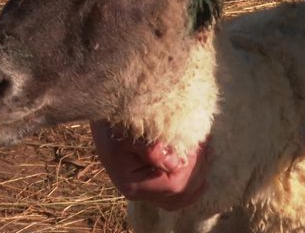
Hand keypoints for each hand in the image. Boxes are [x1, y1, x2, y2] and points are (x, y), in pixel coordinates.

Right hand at [90, 120, 209, 210]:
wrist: (100, 108)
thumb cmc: (114, 118)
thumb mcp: (128, 129)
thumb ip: (151, 149)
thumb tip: (175, 164)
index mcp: (133, 183)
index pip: (174, 185)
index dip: (191, 167)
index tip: (199, 144)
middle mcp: (137, 191)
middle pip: (180, 194)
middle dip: (197, 171)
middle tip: (204, 146)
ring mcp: (143, 188)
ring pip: (180, 196)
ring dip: (196, 175)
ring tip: (204, 152)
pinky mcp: (148, 179)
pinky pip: (175, 189)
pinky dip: (190, 178)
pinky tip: (198, 161)